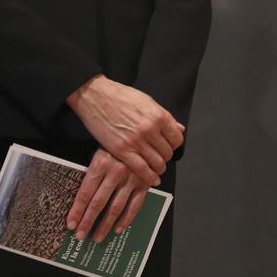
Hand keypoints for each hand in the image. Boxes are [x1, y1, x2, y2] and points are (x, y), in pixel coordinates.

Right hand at [66, 75, 183, 183]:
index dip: (174, 145)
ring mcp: (136, 141)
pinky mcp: (122, 151)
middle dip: (165, 157)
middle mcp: (150, 130)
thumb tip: (180, 129)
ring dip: (158, 168)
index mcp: (158, 116)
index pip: (177, 139)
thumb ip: (165, 117)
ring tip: (155, 167)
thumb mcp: (148, 102)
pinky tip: (151, 179)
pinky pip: (141, 169)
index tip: (169, 146)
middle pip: (167, 153)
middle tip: (159, 156)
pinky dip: (149, 177)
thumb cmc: (122, 97)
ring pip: (157, 163)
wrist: (96, 96)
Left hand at [66, 148, 151, 241]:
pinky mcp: (144, 183)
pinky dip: (126, 219)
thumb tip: (79, 201)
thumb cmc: (116, 145)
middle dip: (88, 221)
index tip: (71, 224)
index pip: (85, 192)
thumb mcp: (100, 153)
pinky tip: (118, 229)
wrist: (142, 136)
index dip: (77, 210)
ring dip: (105, 225)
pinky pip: (135, 205)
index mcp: (101, 162)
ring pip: (116, 207)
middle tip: (80, 235)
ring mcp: (132, 178)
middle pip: (98, 202)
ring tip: (97, 237)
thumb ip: (92, 173)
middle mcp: (116, 171)